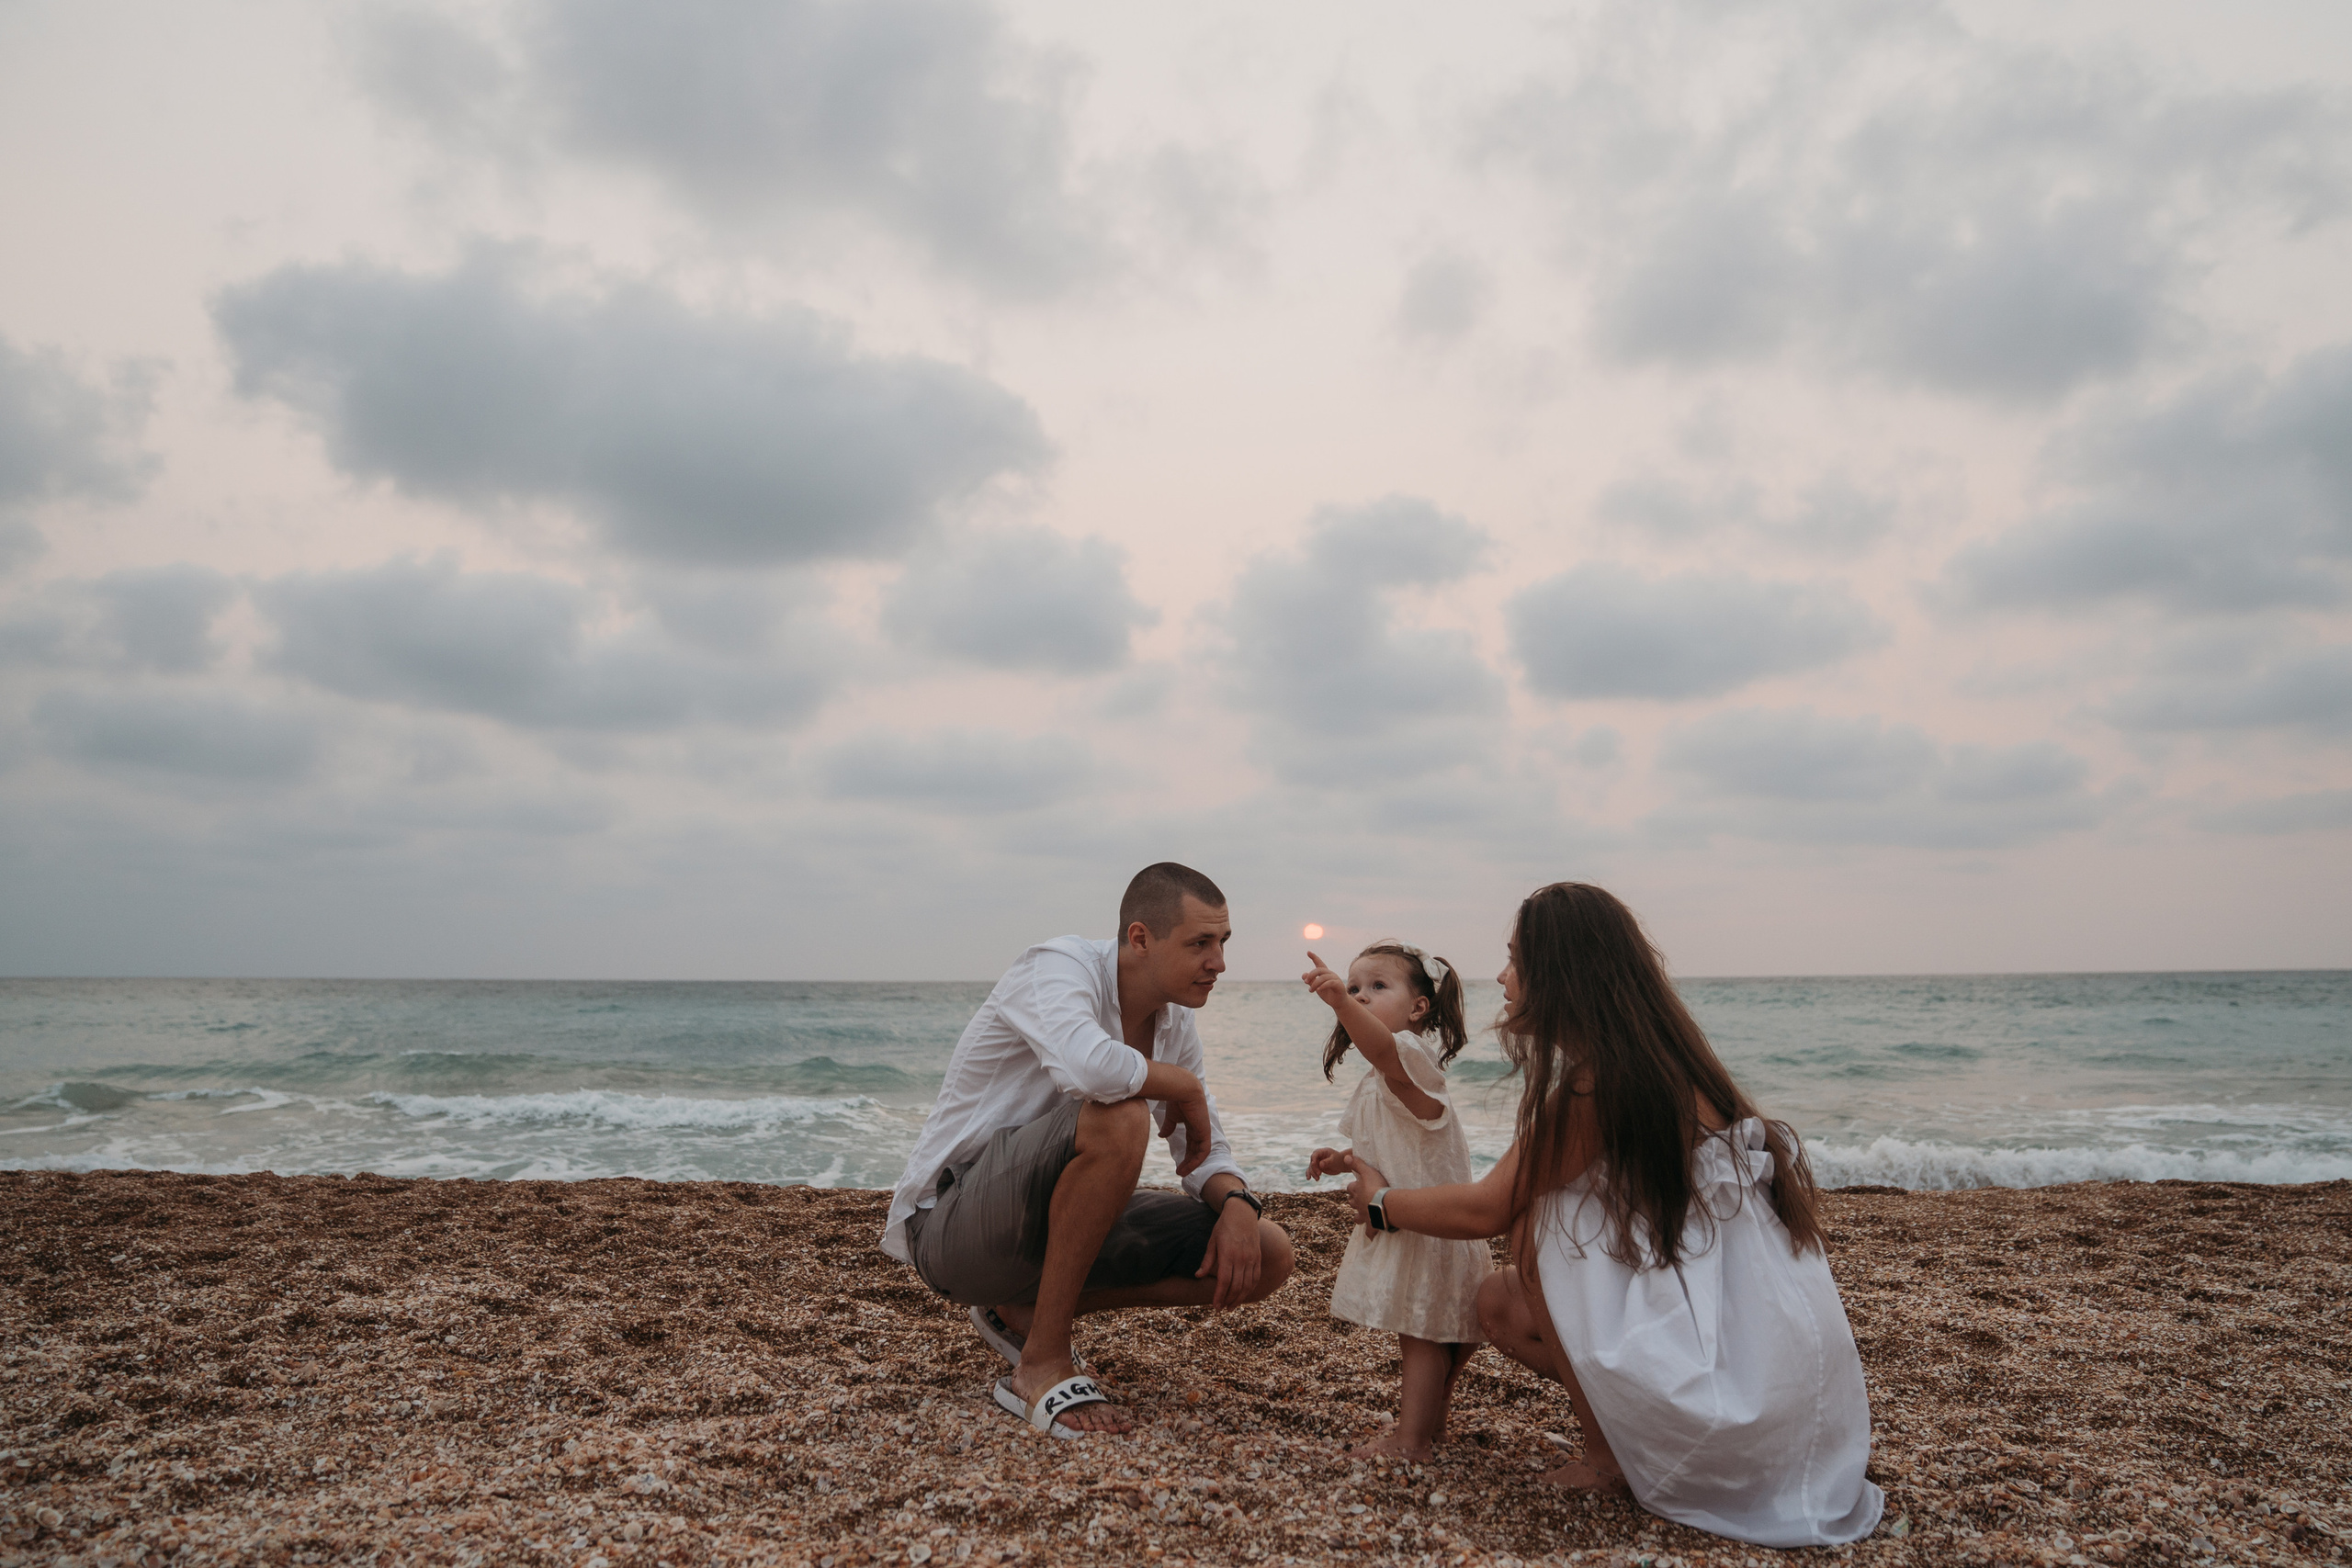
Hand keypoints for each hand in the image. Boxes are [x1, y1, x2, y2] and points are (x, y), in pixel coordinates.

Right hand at [1171, 1091, 1212, 1178]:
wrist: (1182, 1089)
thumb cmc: (1175, 1098)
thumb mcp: (1171, 1116)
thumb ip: (1169, 1127)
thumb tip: (1162, 1136)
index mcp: (1192, 1122)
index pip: (1191, 1141)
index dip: (1186, 1152)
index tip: (1178, 1162)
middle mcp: (1199, 1127)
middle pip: (1195, 1148)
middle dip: (1188, 1160)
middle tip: (1180, 1171)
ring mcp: (1203, 1130)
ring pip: (1200, 1152)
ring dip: (1191, 1164)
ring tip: (1181, 1172)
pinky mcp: (1204, 1132)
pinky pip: (1203, 1151)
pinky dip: (1197, 1161)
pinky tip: (1187, 1167)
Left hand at [1196, 1191, 1263, 1308]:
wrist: (1242, 1212)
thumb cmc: (1224, 1226)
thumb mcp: (1212, 1241)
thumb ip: (1207, 1260)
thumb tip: (1198, 1276)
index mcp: (1228, 1254)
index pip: (1224, 1281)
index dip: (1220, 1296)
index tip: (1215, 1306)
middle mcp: (1242, 1258)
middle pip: (1237, 1286)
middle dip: (1229, 1300)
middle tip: (1221, 1308)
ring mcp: (1252, 1258)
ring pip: (1248, 1285)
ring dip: (1240, 1298)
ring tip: (1231, 1306)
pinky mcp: (1258, 1257)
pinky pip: (1255, 1277)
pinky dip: (1250, 1289)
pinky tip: (1243, 1294)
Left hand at [1302, 952, 1347, 1009]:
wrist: (1339, 1003)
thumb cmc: (1328, 994)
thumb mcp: (1317, 988)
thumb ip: (1311, 981)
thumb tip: (1303, 975)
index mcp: (1325, 974)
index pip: (1319, 963)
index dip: (1314, 957)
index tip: (1308, 952)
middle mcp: (1330, 974)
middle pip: (1319, 970)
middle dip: (1311, 975)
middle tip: (1305, 982)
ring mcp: (1335, 979)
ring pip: (1323, 977)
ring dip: (1315, 984)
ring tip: (1310, 990)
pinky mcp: (1339, 985)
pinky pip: (1330, 983)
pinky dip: (1323, 985)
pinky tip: (1318, 990)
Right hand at [1305, 1146, 1350, 1181]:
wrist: (1342, 1164)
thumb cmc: (1339, 1160)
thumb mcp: (1334, 1160)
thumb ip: (1327, 1162)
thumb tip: (1320, 1165)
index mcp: (1322, 1151)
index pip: (1315, 1154)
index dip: (1313, 1160)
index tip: (1313, 1165)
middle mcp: (1318, 1156)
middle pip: (1312, 1162)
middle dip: (1314, 1169)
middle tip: (1319, 1174)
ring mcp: (1317, 1162)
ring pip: (1311, 1167)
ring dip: (1313, 1173)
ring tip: (1317, 1179)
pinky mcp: (1318, 1167)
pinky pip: (1311, 1170)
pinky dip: (1310, 1174)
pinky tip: (1309, 1178)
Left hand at [1341, 1154, 1391, 1236]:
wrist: (1384, 1205)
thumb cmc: (1376, 1186)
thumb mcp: (1367, 1171)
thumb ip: (1357, 1163)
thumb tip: (1346, 1157)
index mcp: (1356, 1192)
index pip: (1351, 1188)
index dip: (1354, 1187)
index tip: (1358, 1185)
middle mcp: (1357, 1204)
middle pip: (1352, 1203)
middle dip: (1355, 1201)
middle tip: (1362, 1199)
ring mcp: (1364, 1215)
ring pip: (1357, 1218)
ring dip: (1359, 1217)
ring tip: (1363, 1215)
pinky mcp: (1372, 1225)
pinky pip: (1369, 1231)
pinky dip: (1370, 1233)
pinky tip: (1371, 1235)